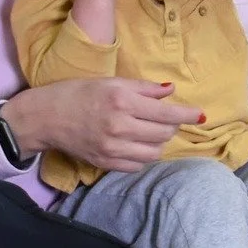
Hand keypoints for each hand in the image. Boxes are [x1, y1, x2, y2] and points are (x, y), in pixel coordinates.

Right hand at [5, 78, 198, 171]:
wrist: (46, 117)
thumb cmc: (79, 93)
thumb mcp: (112, 82)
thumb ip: (144, 88)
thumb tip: (171, 91)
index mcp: (122, 102)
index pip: (167, 114)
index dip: (188, 115)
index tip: (201, 115)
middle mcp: (119, 126)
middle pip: (164, 134)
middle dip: (172, 126)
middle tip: (165, 118)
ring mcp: (112, 148)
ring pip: (154, 152)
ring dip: (159, 142)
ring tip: (150, 131)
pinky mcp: (105, 163)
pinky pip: (138, 165)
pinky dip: (144, 155)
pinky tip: (138, 144)